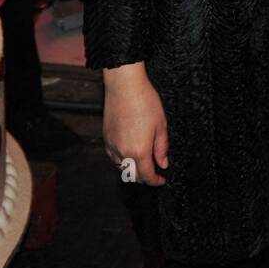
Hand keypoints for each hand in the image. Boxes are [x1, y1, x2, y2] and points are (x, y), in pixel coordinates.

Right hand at [102, 67, 168, 185]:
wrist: (124, 86)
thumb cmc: (145, 102)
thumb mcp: (161, 125)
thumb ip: (162, 148)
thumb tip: (163, 163)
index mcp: (139, 151)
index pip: (147, 176)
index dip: (155, 181)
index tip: (161, 180)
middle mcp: (123, 152)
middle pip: (133, 175)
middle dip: (144, 177)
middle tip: (154, 171)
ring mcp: (112, 146)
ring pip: (121, 168)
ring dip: (132, 170)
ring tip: (142, 163)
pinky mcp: (106, 138)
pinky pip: (113, 157)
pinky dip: (122, 161)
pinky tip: (129, 153)